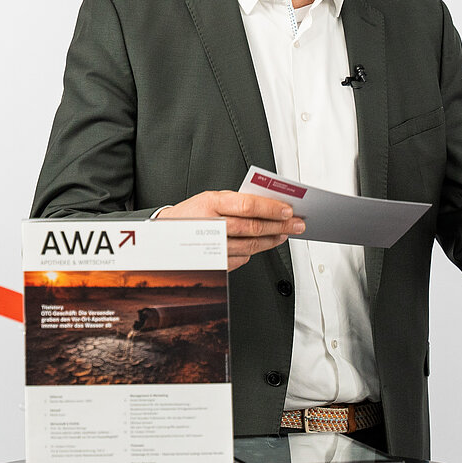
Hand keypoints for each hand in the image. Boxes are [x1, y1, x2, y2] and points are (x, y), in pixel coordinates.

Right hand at [156, 190, 305, 271]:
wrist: (164, 234)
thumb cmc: (192, 213)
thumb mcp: (210, 199)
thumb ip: (236, 201)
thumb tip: (270, 205)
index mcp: (211, 203)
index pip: (248, 205)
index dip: (271, 209)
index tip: (288, 210)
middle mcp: (211, 225)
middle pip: (253, 227)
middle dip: (280, 225)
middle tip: (296, 224)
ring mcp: (212, 247)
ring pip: (250, 246)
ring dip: (271, 240)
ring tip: (283, 234)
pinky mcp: (213, 264)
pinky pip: (241, 259)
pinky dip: (254, 253)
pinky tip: (261, 245)